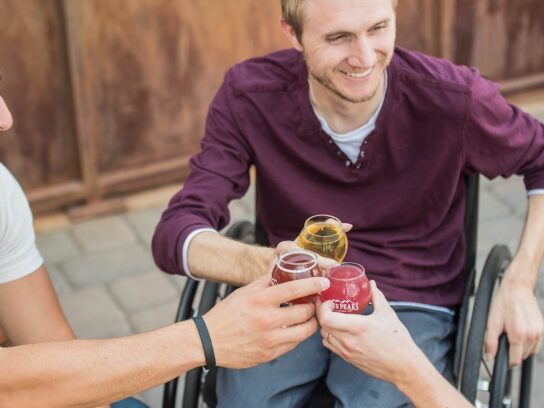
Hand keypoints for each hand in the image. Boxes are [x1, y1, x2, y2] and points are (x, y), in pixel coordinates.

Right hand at [204, 275, 328, 368]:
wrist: (209, 341)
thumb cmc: (227, 314)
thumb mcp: (245, 292)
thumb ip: (265, 281)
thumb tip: (281, 267)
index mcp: (260, 300)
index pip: (293, 289)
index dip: (312, 285)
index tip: (324, 282)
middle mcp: (267, 320)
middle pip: (304, 312)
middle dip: (313, 306)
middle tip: (314, 302)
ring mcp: (270, 339)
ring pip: (304, 331)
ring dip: (310, 323)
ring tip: (308, 317)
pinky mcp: (270, 354)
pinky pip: (294, 344)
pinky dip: (297, 336)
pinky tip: (294, 329)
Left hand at [317, 280, 422, 384]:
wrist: (403, 366)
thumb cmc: (398, 339)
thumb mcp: (387, 313)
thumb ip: (377, 296)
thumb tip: (371, 284)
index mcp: (357, 327)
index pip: (326, 318)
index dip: (323, 308)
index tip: (330, 302)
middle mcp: (348, 340)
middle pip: (322, 326)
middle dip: (322, 313)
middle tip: (328, 306)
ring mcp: (347, 351)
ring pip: (324, 336)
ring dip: (325, 326)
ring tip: (333, 317)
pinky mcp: (348, 359)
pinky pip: (331, 346)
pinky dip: (330, 337)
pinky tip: (339, 331)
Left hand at [485, 262, 542, 366]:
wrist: (517, 288)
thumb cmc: (504, 302)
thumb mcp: (492, 322)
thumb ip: (491, 342)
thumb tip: (489, 357)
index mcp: (519, 335)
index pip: (516, 360)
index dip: (507, 362)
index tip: (502, 360)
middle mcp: (532, 335)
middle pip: (523, 356)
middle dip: (513, 352)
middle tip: (505, 340)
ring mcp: (539, 332)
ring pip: (530, 351)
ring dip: (521, 348)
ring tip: (512, 335)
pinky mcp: (542, 328)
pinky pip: (536, 344)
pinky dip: (529, 343)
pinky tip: (520, 333)